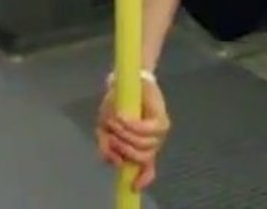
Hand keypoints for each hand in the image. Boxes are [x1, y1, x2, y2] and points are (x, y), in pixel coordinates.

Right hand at [95, 76, 170, 190]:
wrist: (129, 79)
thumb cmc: (117, 104)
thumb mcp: (105, 128)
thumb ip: (106, 146)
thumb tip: (113, 161)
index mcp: (141, 148)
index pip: (147, 170)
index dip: (142, 179)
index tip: (132, 186)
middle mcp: (153, 143)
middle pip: (139, 158)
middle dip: (122, 148)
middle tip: (110, 132)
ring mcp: (160, 133)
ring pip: (141, 144)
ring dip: (123, 134)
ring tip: (114, 120)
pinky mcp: (162, 119)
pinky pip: (144, 129)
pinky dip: (130, 125)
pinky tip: (121, 117)